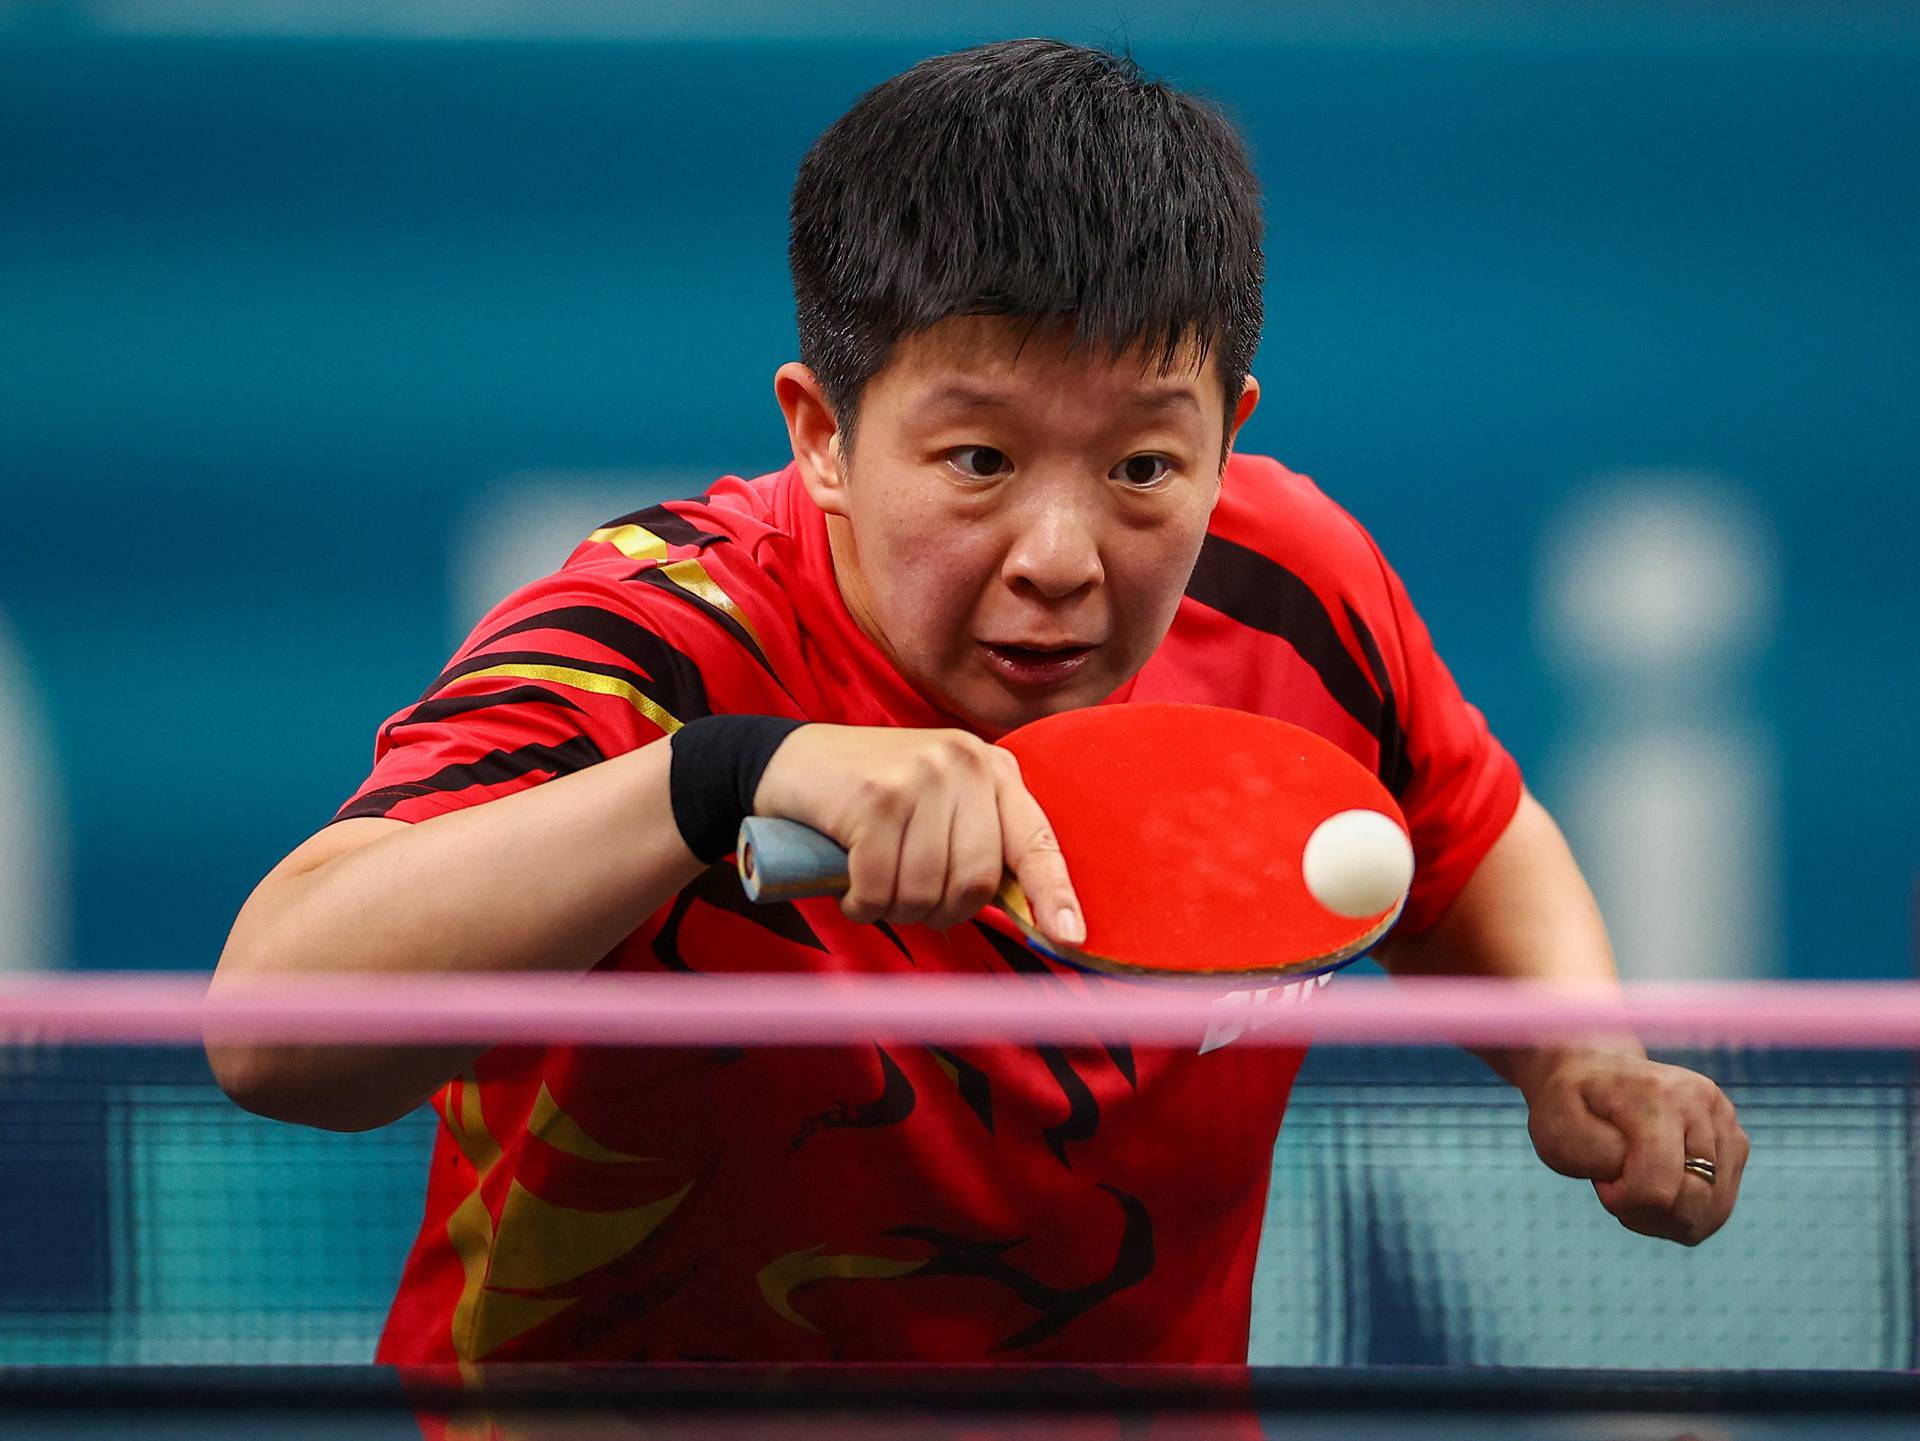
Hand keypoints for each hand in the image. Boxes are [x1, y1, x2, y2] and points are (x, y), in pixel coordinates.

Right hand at [752, 724, 1083, 942]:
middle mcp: (966, 763)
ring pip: (927, 890)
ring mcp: (921, 774)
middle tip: (906, 901)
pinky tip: (848, 885)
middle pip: (976, 882)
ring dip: (894, 909)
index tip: (1071, 938)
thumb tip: (1027, 916)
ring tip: (872, 885)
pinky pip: (880, 887)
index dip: (1054, 894)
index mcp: (994, 770)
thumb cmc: (872, 799)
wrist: (793, 762)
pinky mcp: (877, 795)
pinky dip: (862, 903)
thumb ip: (979, 845)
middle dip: (939, 912)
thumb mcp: (939, 806)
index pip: (1036, 841)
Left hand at [1520, 1050, 1748, 1244]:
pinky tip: (1657, 1188)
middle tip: (1616, 1183)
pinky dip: (1684, 1213)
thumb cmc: (1569, 1105)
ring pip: (1711, 1211)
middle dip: (1646, 1211)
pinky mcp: (1735, 1143)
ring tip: (1634, 1184)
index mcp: (1658, 1094)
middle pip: (1692, 1202)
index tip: (1601, 1181)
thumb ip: (1598, 1155)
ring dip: (1665, 1216)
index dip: (1624, 1201)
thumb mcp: (1557, 1129)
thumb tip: (1655, 1182)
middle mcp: (1703, 1102)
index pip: (1657, 1186)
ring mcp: (1726, 1122)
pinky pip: (1717, 1209)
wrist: (1591, 1074)